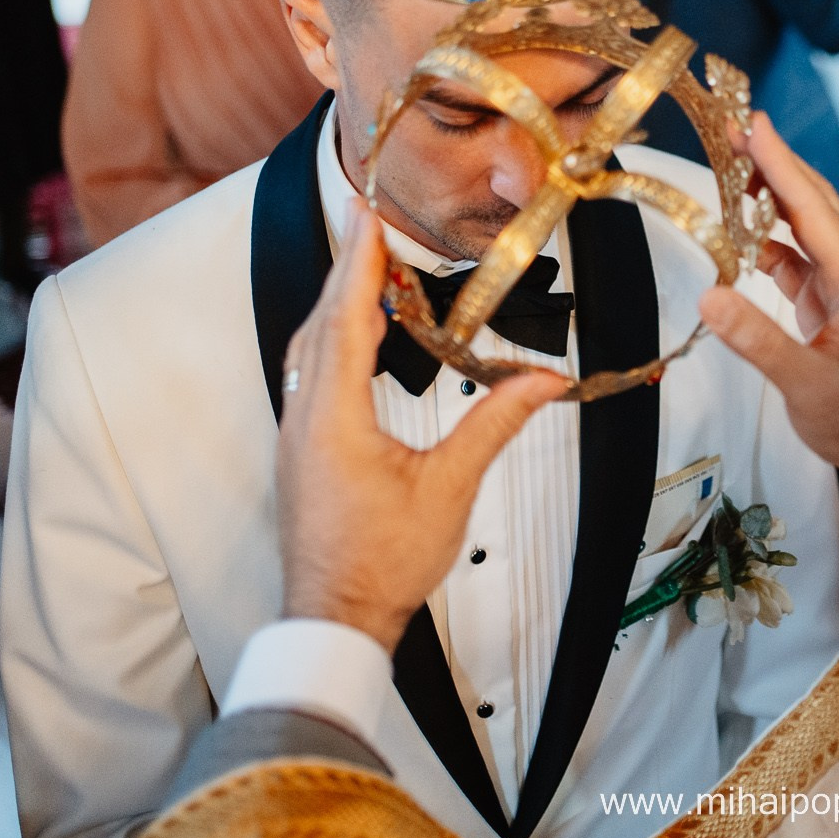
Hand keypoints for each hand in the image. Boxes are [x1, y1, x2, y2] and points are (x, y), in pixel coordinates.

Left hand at [277, 200, 567, 651]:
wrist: (336, 620)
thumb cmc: (383, 564)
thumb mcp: (450, 488)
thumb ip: (494, 424)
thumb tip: (542, 383)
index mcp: (336, 419)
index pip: (347, 320)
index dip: (359, 264)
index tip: (366, 216)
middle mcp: (305, 419)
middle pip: (321, 325)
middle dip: (346, 270)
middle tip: (365, 222)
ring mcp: (297, 437)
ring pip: (309, 351)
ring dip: (336, 305)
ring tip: (365, 271)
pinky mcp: (301, 454)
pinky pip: (309, 376)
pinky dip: (330, 340)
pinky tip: (352, 340)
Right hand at [699, 113, 838, 517]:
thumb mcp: (808, 387)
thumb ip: (758, 341)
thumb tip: (708, 295)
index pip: (814, 209)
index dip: (782, 165)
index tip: (755, 123)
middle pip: (813, 203)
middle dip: (775, 163)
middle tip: (734, 127)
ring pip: (806, 224)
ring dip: (770, 194)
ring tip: (731, 163)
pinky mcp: (831, 302)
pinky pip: (797, 255)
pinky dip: (767, 237)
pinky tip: (740, 228)